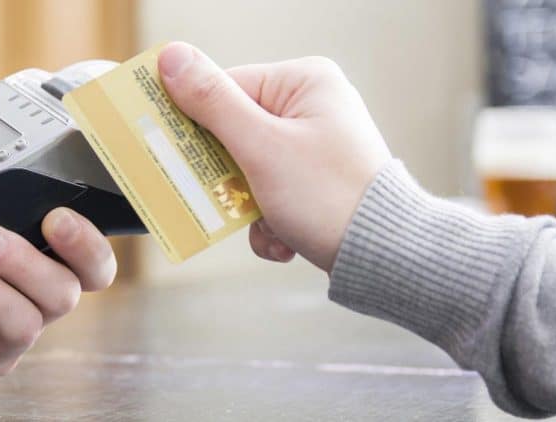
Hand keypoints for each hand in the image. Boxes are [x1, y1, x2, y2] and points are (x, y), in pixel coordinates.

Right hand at [158, 42, 391, 271]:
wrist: (384, 256)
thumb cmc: (330, 196)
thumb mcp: (261, 147)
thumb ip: (212, 102)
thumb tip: (171, 57)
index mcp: (303, 81)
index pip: (224, 90)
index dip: (197, 125)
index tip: (177, 155)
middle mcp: (311, 106)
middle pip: (233, 133)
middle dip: (229, 178)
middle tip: (228, 197)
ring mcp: (312, 145)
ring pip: (247, 170)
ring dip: (248, 206)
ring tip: (271, 222)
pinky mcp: (313, 180)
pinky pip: (268, 193)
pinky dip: (267, 221)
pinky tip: (285, 236)